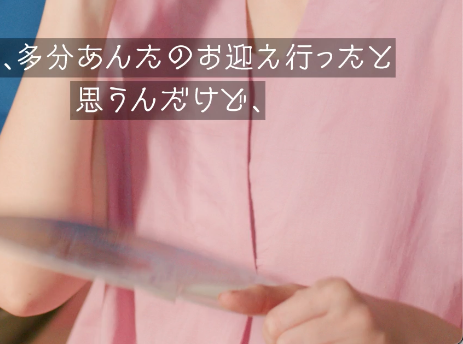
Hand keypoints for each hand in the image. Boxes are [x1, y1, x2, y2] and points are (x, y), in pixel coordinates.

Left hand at [220, 280, 385, 343]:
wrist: (406, 335)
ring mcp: (365, 343)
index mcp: (333, 290)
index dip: (277, 335)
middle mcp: (352, 314)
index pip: (274, 325)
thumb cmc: (345, 314)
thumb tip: (222, 299)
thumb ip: (266, 298)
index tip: (294, 331)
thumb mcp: (309, 298)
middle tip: (311, 341)